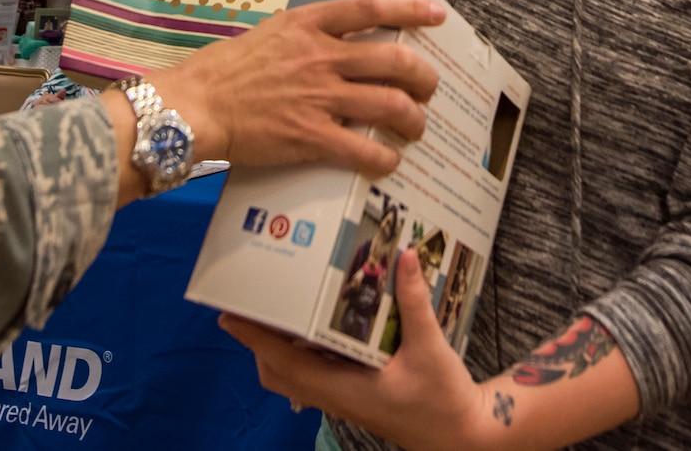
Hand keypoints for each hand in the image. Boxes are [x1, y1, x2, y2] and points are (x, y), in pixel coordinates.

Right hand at [148, 0, 441, 176]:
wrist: (194, 106)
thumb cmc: (222, 71)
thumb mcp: (268, 35)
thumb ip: (304, 38)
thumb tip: (333, 46)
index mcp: (308, 25)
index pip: (371, 7)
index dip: (411, 9)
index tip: (436, 14)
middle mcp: (321, 57)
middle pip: (396, 60)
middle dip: (424, 77)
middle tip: (427, 89)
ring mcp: (320, 97)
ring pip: (392, 105)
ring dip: (413, 120)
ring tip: (413, 128)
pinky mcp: (312, 137)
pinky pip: (366, 150)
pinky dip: (385, 158)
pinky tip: (386, 162)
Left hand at [222, 247, 488, 450]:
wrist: (462, 437)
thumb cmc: (443, 400)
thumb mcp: (431, 348)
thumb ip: (416, 302)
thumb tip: (406, 257)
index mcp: (343, 388)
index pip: (284, 362)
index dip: (254, 338)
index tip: (229, 315)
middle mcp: (335, 396)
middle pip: (278, 371)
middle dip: (259, 341)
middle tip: (253, 303)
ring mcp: (342, 399)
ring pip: (293, 376)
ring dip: (278, 348)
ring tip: (278, 309)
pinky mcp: (352, 396)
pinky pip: (313, 376)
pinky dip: (302, 354)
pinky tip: (316, 326)